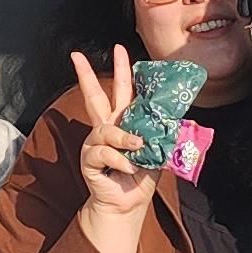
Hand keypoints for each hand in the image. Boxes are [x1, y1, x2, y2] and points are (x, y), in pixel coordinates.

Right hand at [68, 47, 151, 217]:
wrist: (128, 203)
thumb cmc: (142, 176)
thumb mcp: (159, 150)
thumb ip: (162, 132)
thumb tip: (174, 116)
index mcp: (124, 122)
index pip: (121, 91)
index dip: (122, 70)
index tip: (120, 49)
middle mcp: (106, 128)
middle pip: (94, 96)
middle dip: (86, 75)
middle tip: (77, 56)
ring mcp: (95, 143)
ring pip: (105, 129)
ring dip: (124, 138)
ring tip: (138, 148)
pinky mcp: (89, 160)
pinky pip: (103, 152)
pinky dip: (119, 160)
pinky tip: (127, 168)